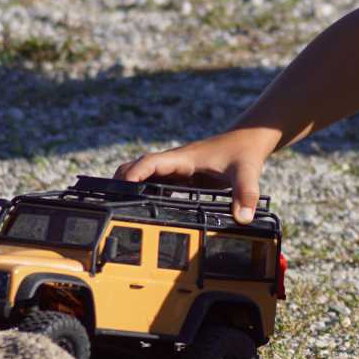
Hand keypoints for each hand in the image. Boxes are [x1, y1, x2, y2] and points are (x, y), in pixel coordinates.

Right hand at [115, 128, 276, 223]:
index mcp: (182, 158)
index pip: (149, 163)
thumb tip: (243, 218)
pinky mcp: (182, 176)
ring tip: (119, 213)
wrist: (248, 139)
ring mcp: (176, 169)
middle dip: (121, 182)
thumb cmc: (244, 152)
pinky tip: (145, 214)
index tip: (120, 190)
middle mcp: (175, 162)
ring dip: (131, 189)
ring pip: (144, 176)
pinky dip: (146, 195)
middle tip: (110, 206)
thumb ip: (245, 194)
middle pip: (138, 168)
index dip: (133, 175)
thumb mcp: (247, 172)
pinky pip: (157, 184)